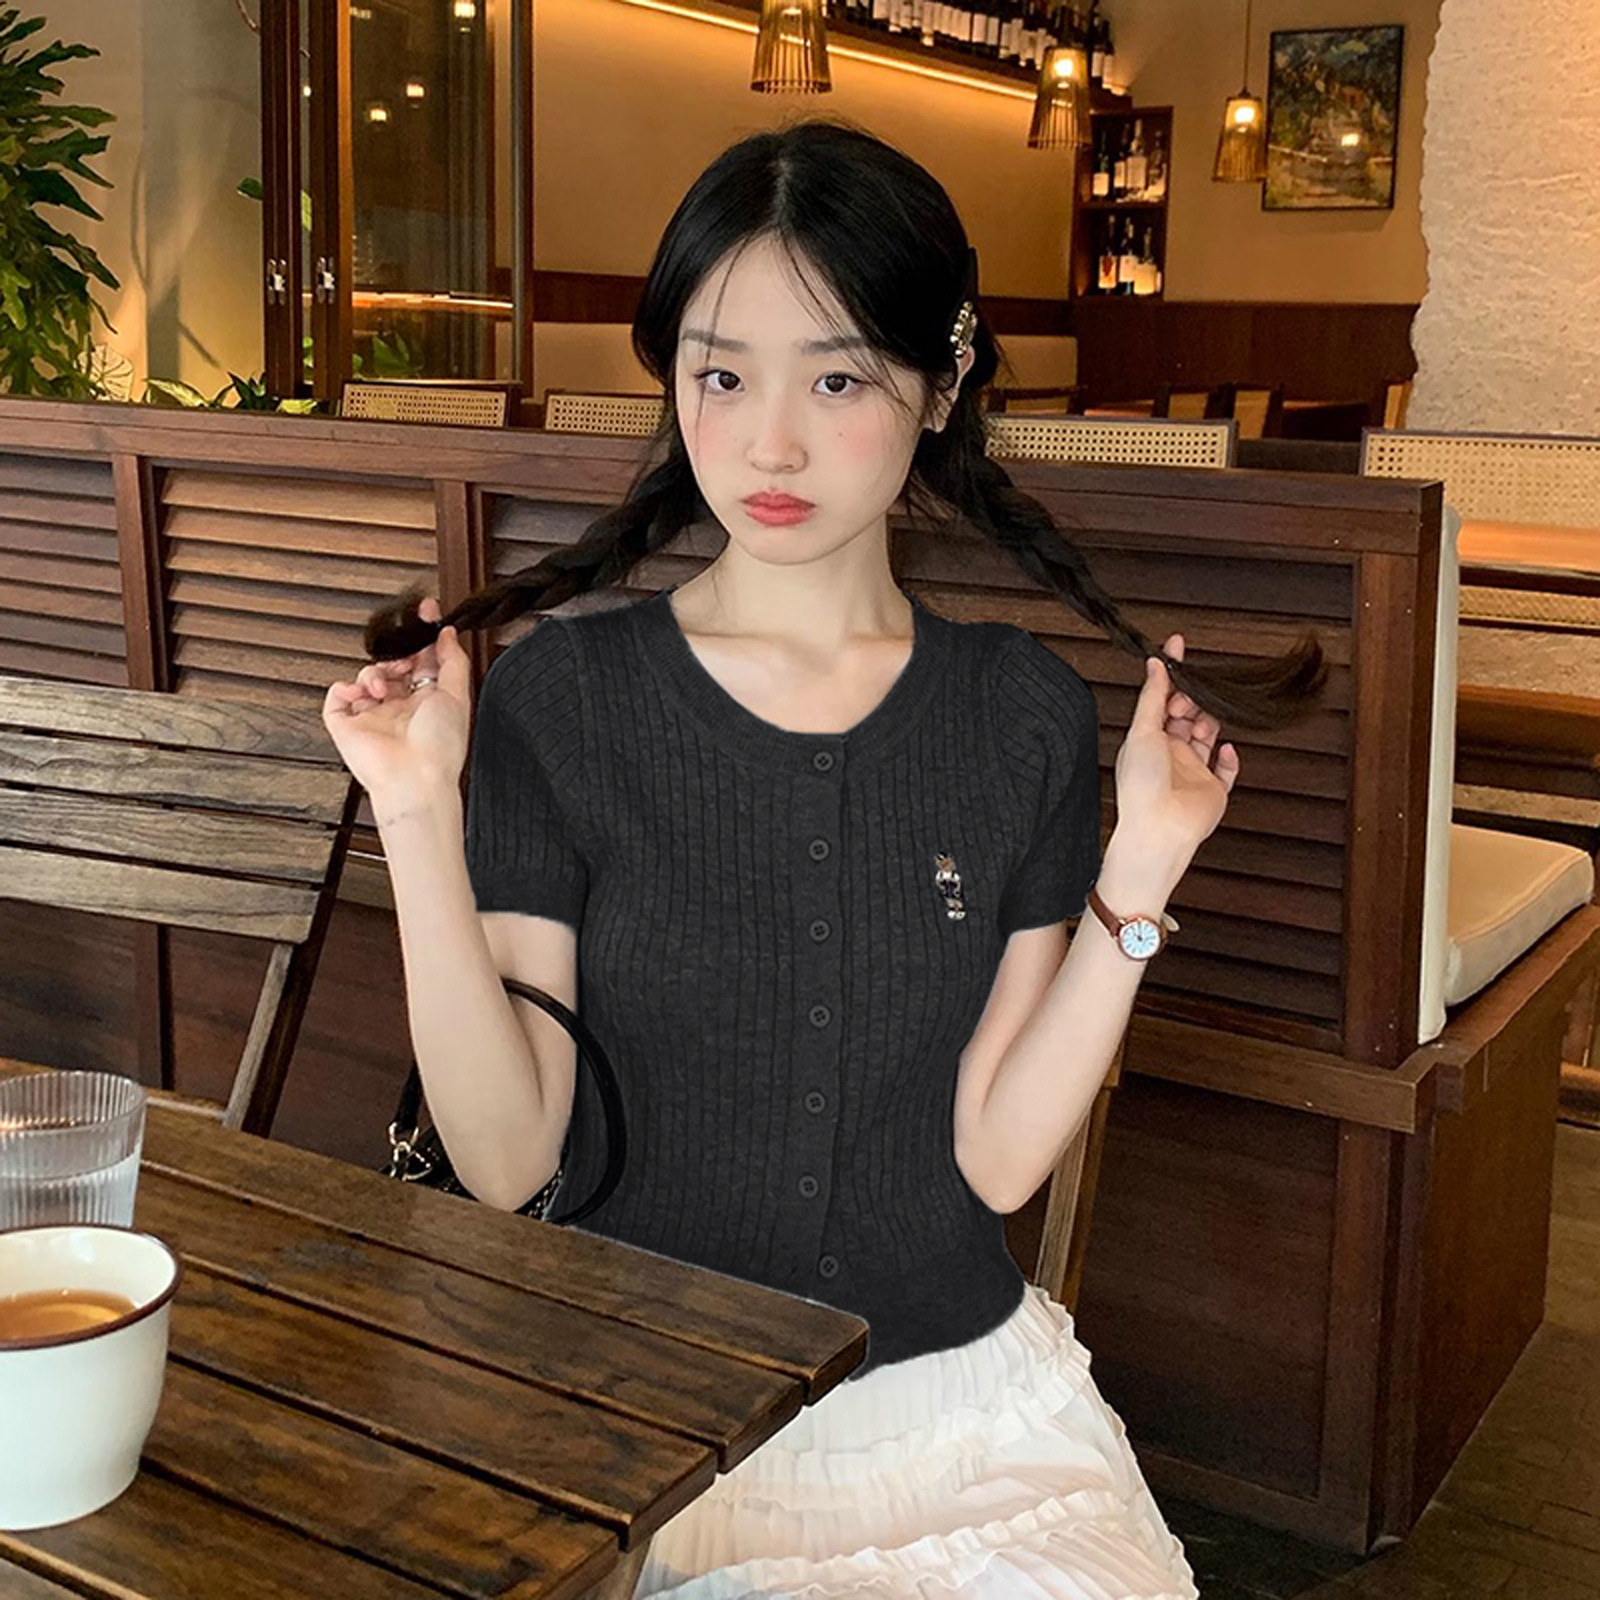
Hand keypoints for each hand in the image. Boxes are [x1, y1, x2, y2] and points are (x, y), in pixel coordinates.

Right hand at [322, 596, 472, 815]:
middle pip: (393, 666)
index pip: (422, 662)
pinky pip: (336, 698)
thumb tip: (448, 634)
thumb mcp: (458, 695)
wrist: (414, 779)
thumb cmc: (439, 747)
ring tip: (383, 688)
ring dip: (374, 673)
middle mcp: (401, 708)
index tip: (425, 614)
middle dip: (397, 655)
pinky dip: (345, 689)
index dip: (421, 639)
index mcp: (428, 702)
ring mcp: (372, 716)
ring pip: (365, 677)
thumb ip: (454, 661)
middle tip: (403, 659)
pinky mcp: (347, 726)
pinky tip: (361, 694)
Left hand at [1111, 633, 1239, 872]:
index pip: (1161, 700)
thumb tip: (1155, 664)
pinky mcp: (1213, 790)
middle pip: (1186, 716)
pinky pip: (1226, 770)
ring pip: (1207, 736)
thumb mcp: (1141, 731)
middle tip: (1193, 692)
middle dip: (1191, 699)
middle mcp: (1170, 754)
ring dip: (1209, 721)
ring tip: (1206, 716)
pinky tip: (1226, 748)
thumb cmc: (1142, 786)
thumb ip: (1152, 697)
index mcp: (1147, 741)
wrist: (1159, 827)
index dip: (1171, 675)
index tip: (1177, 647)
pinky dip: (1230, 759)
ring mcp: (1192, 772)